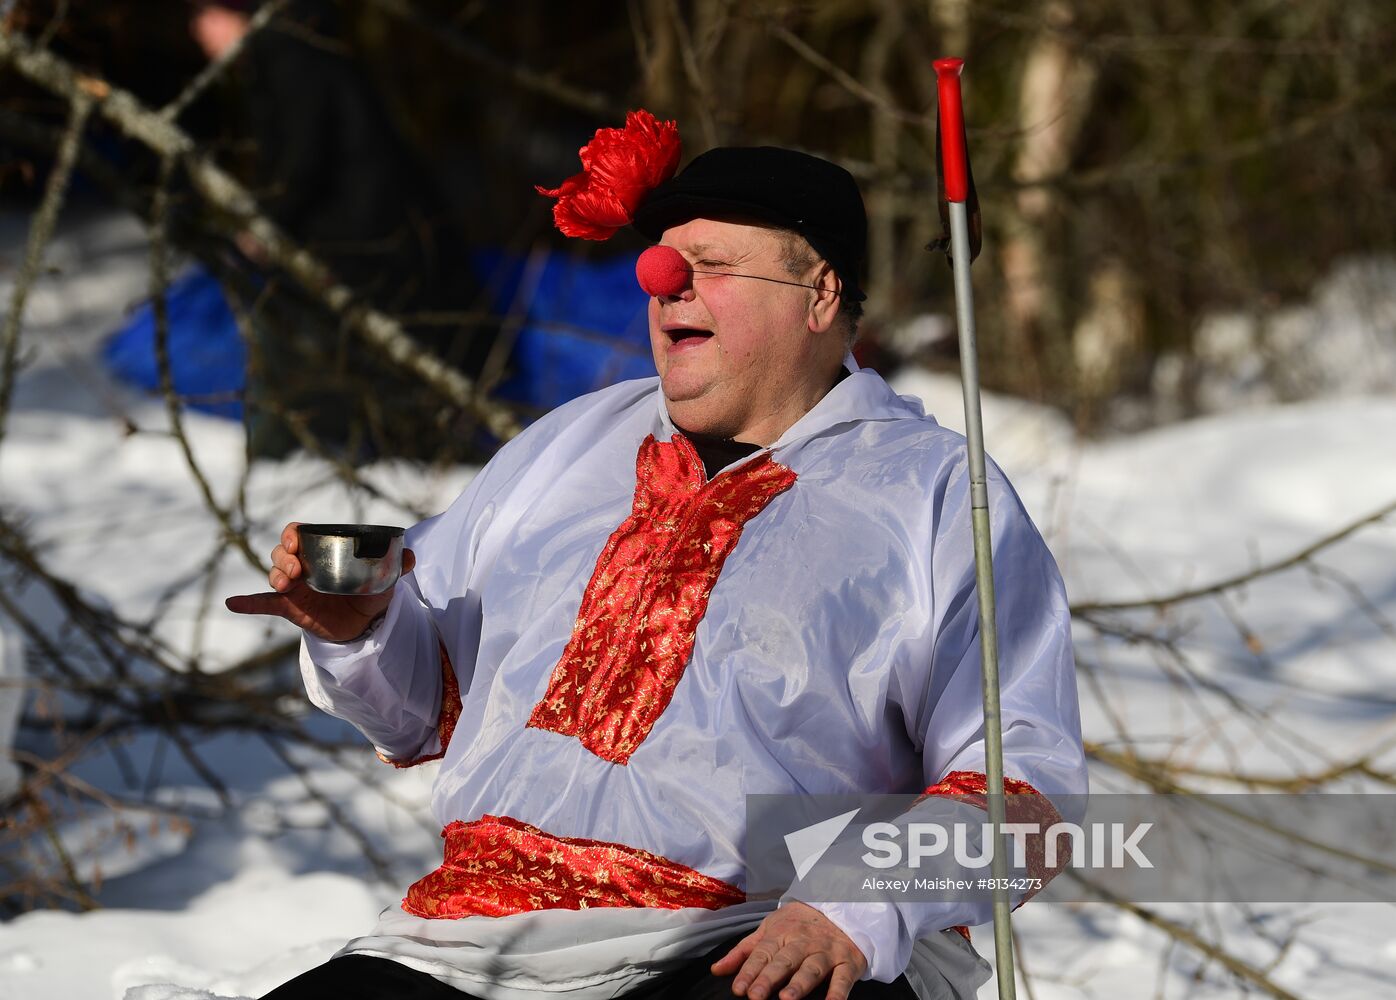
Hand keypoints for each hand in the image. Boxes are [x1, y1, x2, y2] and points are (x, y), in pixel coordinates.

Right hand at [224, 521, 415, 641]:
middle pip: (281, 553)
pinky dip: (247, 603)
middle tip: (296, 568)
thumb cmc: (368, 592)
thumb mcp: (384, 579)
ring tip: (284, 584)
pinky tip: (232, 603)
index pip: (298, 534)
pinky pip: (264, 604)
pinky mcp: (290, 608)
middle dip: (283, 557)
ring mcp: (294, 587)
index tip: (295, 540)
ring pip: (273, 574)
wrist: (364, 624)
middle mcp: (303, 566)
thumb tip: (412, 556)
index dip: (292, 534)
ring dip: (274, 576)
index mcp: (321, 552)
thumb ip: (396, 566)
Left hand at [711, 902, 867, 999]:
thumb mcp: (769, 930)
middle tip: (756, 996)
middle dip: (769, 978)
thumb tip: (716, 970)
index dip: (750, 971)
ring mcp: (826, 952)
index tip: (739, 988)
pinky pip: (844, 977)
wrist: (840, 905)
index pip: (763, 954)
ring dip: (800, 984)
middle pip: (785, 961)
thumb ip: (744, 952)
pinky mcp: (848, 961)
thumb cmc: (798, 923)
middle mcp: (804, 942)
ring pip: (812, 968)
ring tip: (787, 999)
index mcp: (782, 933)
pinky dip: (838, 991)